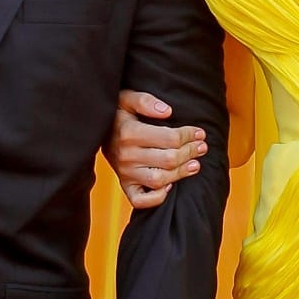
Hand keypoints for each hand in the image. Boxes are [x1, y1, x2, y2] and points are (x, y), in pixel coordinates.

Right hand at [107, 89, 206, 209]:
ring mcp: (125, 173)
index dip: (189, 136)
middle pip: (169, 159)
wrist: (96, 131)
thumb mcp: (127, 98)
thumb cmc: (118, 114)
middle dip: (190, 152)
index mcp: (129, 132)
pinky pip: (141, 201)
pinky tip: (169, 186)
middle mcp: (127, 155)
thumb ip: (146, 101)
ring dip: (181, 173)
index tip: (200, 133)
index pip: (170, 138)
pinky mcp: (125, 186)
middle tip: (202, 147)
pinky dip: (157, 198)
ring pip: (160, 180)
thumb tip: (167, 111)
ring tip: (195, 165)